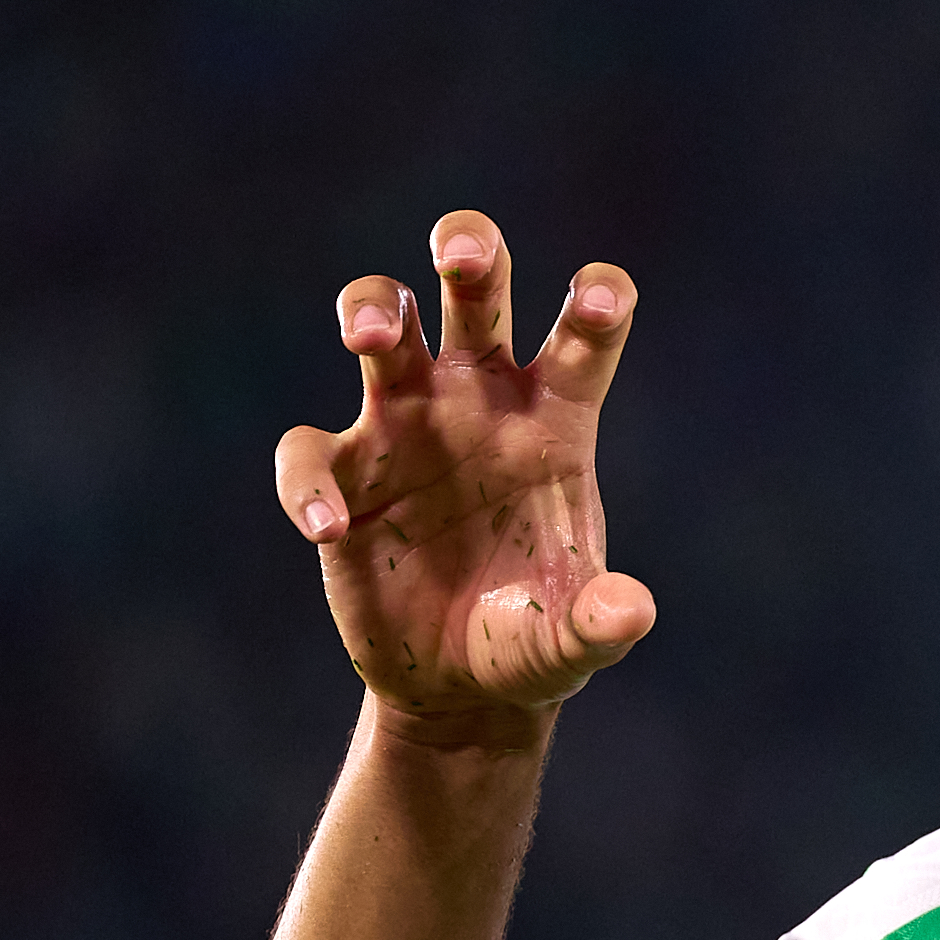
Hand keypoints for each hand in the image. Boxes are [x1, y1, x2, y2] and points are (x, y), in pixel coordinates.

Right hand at [273, 213, 654, 729]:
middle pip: (474, 295)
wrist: (459, 688)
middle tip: (460, 253)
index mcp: (554, 422)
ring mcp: (405, 427)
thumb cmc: (530, 640)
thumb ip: (601, 624)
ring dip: (372, 309)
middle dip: (469, 252)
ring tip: (369, 335)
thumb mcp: (572, 643)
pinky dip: (309, 483)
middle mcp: (479, 402)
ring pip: (386, 325)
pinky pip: (310, 454)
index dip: (595, 305)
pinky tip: (329, 528)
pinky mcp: (342, 475)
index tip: (598, 296)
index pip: (583, 340)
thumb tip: (630, 611)